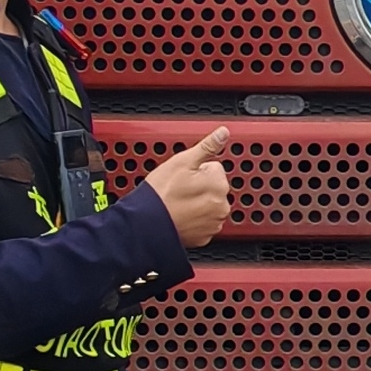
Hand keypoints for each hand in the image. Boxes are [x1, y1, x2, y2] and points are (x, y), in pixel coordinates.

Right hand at [145, 125, 234, 246]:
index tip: (185, 175)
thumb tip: (223, 133)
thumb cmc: (162, 193)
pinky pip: (203, 223)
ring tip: (178, 202)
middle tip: (179, 189)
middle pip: (213, 188)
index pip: (215, 169)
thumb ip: (207, 146)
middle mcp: (222, 206)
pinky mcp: (204, 237)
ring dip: (198, 203)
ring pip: (208, 206)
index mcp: (219, 185)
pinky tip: (181, 214)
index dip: (197, 169)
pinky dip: (194, 220)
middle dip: (200, 187)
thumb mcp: (183, 161)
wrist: (147, 222)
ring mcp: (214, 223)